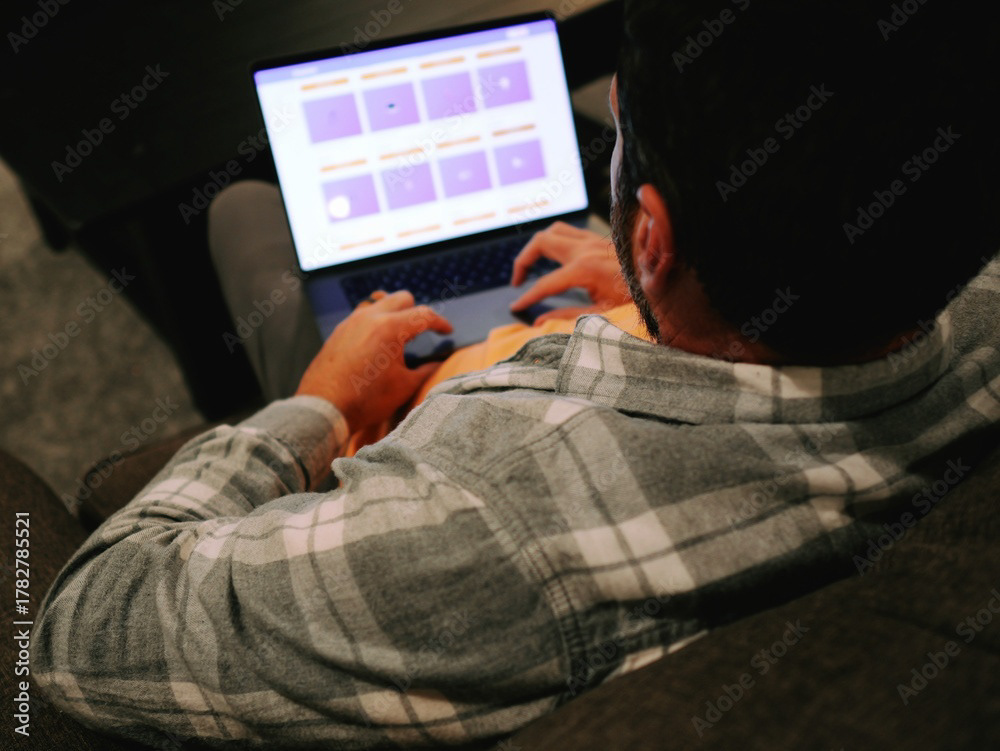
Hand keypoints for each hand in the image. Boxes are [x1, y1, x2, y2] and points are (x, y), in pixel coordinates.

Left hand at [295, 290, 451, 433]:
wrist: (324, 408)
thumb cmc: (366, 400)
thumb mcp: (404, 386)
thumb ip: (425, 371)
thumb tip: (436, 363)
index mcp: (390, 328)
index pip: (424, 315)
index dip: (440, 323)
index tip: (447, 331)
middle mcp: (370, 317)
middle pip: (402, 298)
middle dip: (416, 312)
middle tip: (422, 332)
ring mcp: (351, 322)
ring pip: (379, 303)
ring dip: (393, 313)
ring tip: (398, 335)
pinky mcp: (338, 331)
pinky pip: (361, 316)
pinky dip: (375, 322)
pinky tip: (376, 343)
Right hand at [509, 222, 629, 323]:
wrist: (663, 280)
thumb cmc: (637, 299)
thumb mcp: (602, 314)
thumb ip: (567, 316)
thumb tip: (539, 321)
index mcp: (584, 270)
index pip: (544, 283)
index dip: (527, 297)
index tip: (516, 307)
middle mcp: (585, 249)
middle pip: (540, 242)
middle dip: (523, 260)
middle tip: (517, 281)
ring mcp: (592, 240)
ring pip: (552, 230)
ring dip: (537, 246)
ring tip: (531, 266)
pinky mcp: (598, 239)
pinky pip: (567, 232)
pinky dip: (554, 241)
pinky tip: (555, 259)